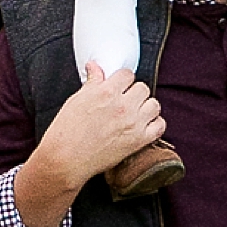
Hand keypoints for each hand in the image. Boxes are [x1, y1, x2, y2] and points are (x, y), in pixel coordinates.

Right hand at [12, 63, 168, 226]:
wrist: (66, 159)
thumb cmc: (67, 131)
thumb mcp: (77, 100)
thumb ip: (92, 82)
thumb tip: (94, 67)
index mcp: (106, 92)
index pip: (127, 74)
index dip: (122, 80)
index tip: (119, 87)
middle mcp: (123, 105)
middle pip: (143, 88)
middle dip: (134, 93)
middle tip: (126, 101)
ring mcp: (133, 123)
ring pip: (154, 105)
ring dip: (146, 107)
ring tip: (135, 113)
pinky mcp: (138, 141)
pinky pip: (160, 126)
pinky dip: (155, 124)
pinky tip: (144, 126)